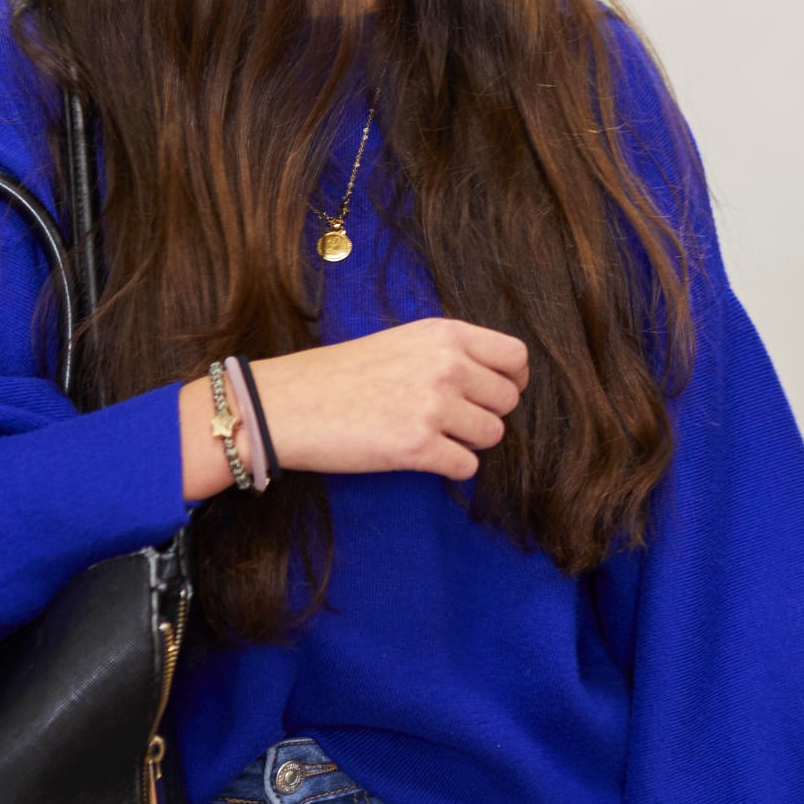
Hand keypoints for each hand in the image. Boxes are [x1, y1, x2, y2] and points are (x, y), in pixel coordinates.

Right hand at [247, 319, 527, 481]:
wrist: (287, 404)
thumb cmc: (340, 375)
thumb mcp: (402, 341)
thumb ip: (449, 353)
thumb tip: (494, 379)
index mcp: (444, 334)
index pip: (515, 357)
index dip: (512, 380)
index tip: (495, 393)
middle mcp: (446, 365)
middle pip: (508, 400)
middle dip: (487, 414)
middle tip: (454, 420)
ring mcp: (434, 406)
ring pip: (492, 435)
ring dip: (469, 442)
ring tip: (433, 436)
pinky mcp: (418, 447)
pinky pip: (467, 466)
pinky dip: (451, 468)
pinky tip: (423, 457)